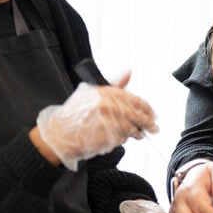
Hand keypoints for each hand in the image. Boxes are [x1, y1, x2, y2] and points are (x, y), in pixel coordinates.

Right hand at [35, 81, 157, 170]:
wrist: (57, 134)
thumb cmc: (75, 115)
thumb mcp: (93, 93)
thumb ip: (114, 85)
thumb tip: (129, 72)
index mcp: (106, 92)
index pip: (136, 100)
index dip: (147, 109)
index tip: (153, 115)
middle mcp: (107, 105)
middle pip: (137, 115)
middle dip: (148, 123)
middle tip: (154, 128)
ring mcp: (106, 121)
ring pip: (131, 128)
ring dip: (137, 133)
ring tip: (139, 135)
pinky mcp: (104, 136)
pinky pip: (122, 139)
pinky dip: (124, 140)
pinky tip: (122, 139)